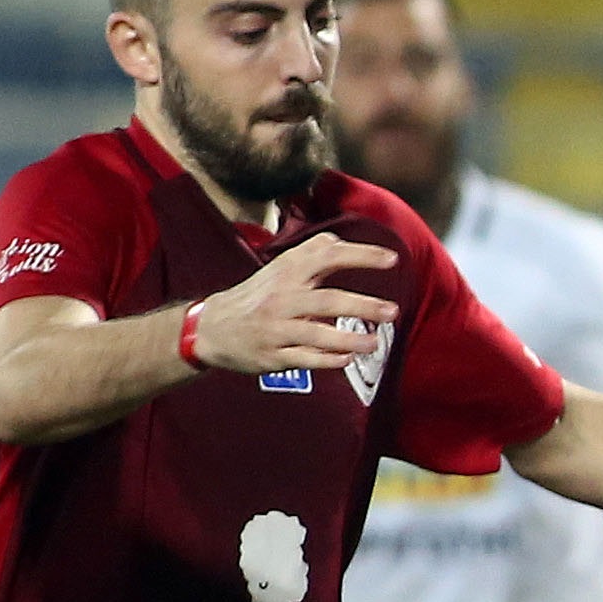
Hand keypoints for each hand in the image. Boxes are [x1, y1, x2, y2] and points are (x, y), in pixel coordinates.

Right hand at [184, 234, 399, 376]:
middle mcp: (282, 299)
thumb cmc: (256, 296)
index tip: (392, 259)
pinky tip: (347, 359)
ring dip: (349, 339)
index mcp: (287, 273)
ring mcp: (276, 329)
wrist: (210, 328)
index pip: (327, 256)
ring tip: (375, 342)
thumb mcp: (279, 268)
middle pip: (327, 301)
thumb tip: (339, 241)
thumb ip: (310, 254)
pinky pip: (304, 359)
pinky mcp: (272, 356)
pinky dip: (328, 360)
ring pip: (316, 335)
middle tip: (392, 311)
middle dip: (362, 306)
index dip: (361, 255)